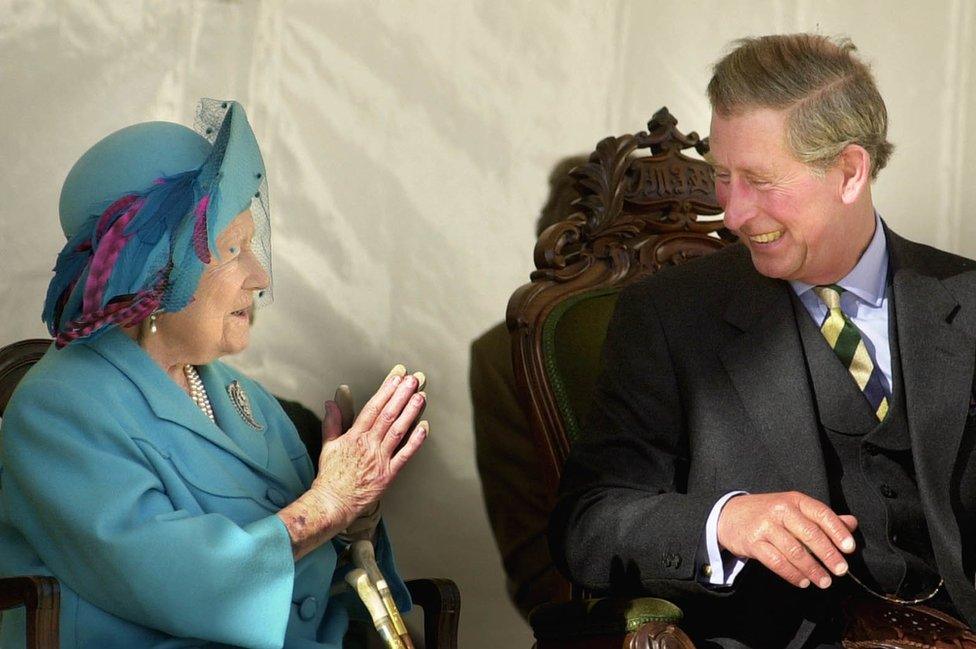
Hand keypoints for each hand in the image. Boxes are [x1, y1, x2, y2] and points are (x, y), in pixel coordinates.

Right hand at [311, 366, 427, 529]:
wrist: (333, 503)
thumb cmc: (330, 475)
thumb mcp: (328, 445)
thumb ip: (333, 422)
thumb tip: (331, 401)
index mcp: (354, 436)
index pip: (373, 408)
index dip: (386, 390)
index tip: (396, 377)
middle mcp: (368, 445)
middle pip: (388, 415)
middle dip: (402, 395)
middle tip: (413, 379)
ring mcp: (380, 459)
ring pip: (398, 431)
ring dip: (411, 412)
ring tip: (421, 396)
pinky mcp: (389, 475)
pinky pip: (405, 455)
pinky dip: (415, 441)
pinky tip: (425, 427)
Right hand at [716, 491, 857, 588]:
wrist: (730, 515)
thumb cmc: (769, 513)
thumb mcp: (795, 509)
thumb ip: (822, 518)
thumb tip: (852, 523)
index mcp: (794, 500)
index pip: (821, 514)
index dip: (837, 531)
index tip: (850, 549)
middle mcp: (780, 510)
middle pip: (809, 533)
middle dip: (828, 554)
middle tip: (841, 571)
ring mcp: (765, 526)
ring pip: (794, 550)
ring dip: (812, 569)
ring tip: (824, 582)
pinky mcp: (753, 542)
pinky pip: (776, 561)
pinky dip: (791, 573)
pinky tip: (802, 581)